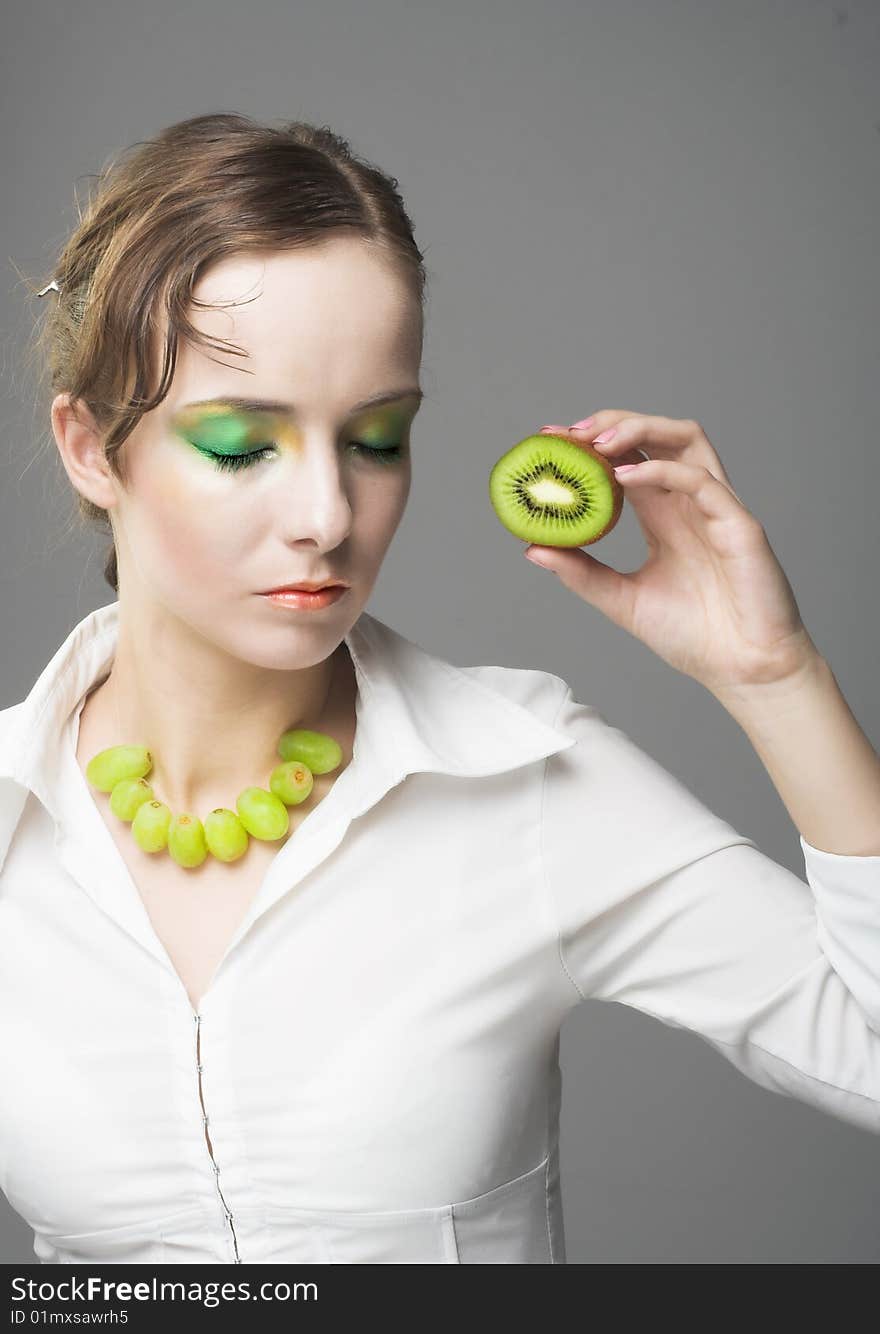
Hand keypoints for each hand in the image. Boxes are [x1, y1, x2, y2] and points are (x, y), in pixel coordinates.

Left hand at [524, 411, 820, 694]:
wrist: (742, 670)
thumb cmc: (694, 637)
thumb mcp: (623, 600)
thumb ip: (582, 573)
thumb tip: (532, 548)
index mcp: (664, 516)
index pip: (629, 457)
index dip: (592, 441)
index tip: (551, 440)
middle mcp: (689, 503)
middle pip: (656, 434)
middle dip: (612, 422)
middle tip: (569, 434)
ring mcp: (716, 508)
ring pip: (685, 438)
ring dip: (640, 428)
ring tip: (597, 442)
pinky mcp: (738, 524)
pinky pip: (700, 480)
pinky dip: (661, 470)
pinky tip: (624, 476)